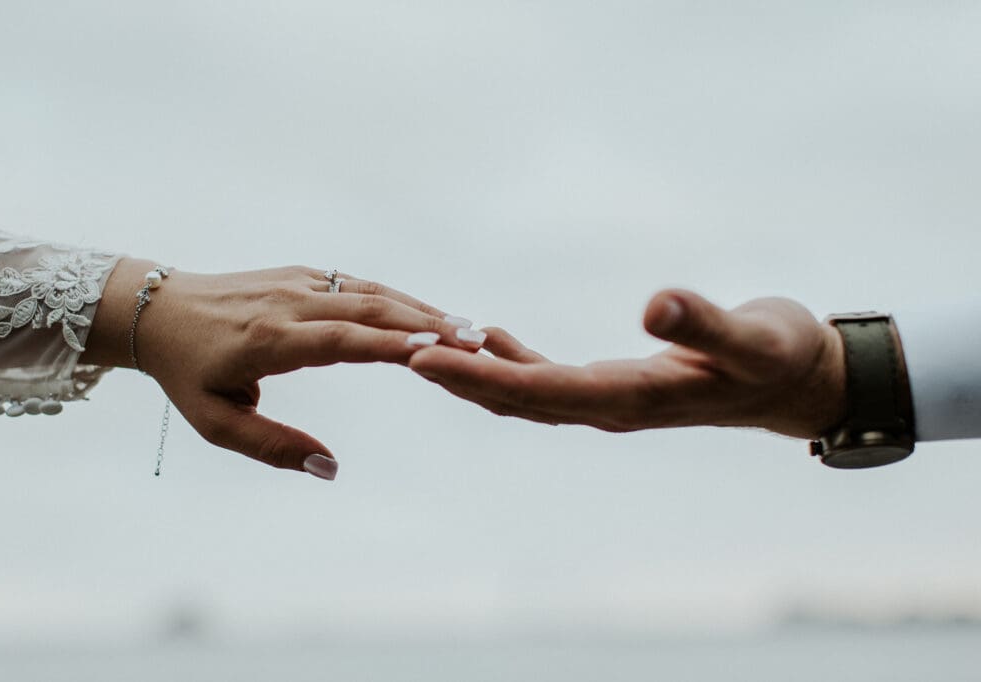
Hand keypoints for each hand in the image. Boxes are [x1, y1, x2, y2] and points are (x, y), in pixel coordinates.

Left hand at [81, 258, 482, 478]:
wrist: (157, 311)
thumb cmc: (187, 374)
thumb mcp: (215, 423)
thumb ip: (272, 447)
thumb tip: (330, 469)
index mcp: (269, 340)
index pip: (342, 339)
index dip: (392, 342)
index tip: (440, 347)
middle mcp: (290, 303)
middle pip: (369, 308)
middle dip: (426, 322)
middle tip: (477, 340)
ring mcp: (298, 281)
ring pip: (370, 291)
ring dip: (419, 307)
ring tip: (467, 327)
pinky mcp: (302, 274)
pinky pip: (358, 284)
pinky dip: (397, 298)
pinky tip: (426, 313)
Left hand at [409, 289, 846, 438]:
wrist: (801, 382)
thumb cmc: (781, 358)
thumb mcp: (753, 339)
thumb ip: (705, 326)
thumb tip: (655, 304)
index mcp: (633, 399)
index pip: (540, 391)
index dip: (479, 376)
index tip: (425, 358)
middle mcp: (612, 407)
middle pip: (518, 398)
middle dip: (458, 378)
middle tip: (401, 351)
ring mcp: (611, 399)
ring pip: (527, 392)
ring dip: (476, 373)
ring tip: (428, 345)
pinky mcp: (616, 385)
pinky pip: (548, 379)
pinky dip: (511, 361)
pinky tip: (488, 337)